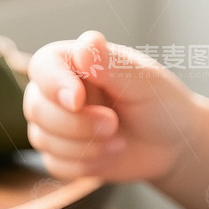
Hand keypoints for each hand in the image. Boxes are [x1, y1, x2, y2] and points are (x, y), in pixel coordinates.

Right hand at [24, 30, 197, 183]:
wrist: (172, 144)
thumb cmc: (159, 102)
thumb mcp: (143, 81)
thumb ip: (111, 63)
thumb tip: (86, 43)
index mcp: (74, 61)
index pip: (43, 66)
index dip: (54, 84)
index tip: (78, 101)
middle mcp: (57, 90)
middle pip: (37, 108)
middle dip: (77, 124)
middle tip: (113, 125)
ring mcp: (55, 123)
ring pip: (42, 139)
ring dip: (84, 146)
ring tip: (118, 140)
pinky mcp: (60, 153)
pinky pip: (55, 164)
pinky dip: (85, 165)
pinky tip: (109, 154)